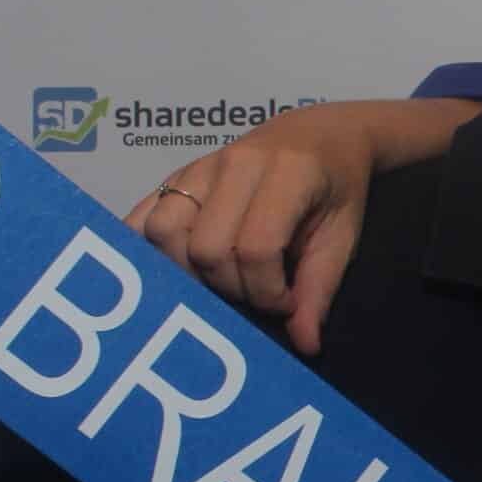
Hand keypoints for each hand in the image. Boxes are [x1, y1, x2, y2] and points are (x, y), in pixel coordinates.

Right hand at [124, 104, 380, 353]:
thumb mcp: (341, 236)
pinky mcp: (174, 177)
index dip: (268, 291)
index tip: (286, 302)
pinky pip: (139, 217)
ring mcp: (198, 167)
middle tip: (258, 291)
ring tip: (224, 279)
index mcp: (287, 173)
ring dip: (189, 272)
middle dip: (231, 288)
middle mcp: (235, 164)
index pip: (256, 248)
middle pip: (206, 248)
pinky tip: (177, 269)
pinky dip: (149, 250)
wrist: (318, 136)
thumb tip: (304, 344)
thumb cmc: (334, 188)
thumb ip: (320, 289)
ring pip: (163, 232)